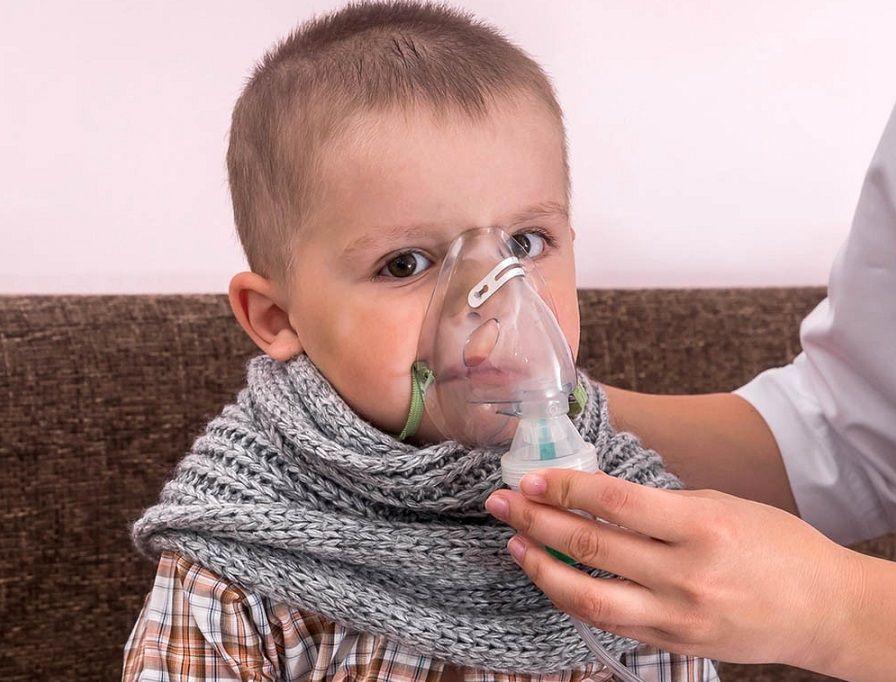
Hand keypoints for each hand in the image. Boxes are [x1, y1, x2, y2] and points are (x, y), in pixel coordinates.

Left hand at [484, 469, 866, 674]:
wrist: (823, 610)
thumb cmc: (776, 545)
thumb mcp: (720, 505)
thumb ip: (658, 505)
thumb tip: (594, 495)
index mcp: (700, 526)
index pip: (613, 501)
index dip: (564, 488)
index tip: (531, 478)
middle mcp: (685, 574)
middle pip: (591, 545)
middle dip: (537, 521)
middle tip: (502, 503)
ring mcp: (677, 617)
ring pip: (588, 595)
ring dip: (541, 567)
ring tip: (514, 544)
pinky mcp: (672, 644)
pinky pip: (608, 621)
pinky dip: (573, 598)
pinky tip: (550, 577)